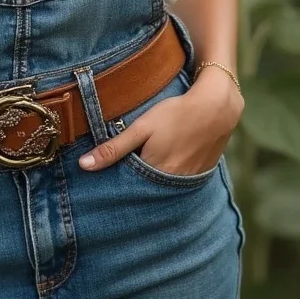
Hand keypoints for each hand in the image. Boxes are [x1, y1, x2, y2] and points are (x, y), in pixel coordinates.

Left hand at [78, 66, 243, 174]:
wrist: (216, 107)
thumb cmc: (175, 114)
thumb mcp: (141, 128)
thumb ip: (113, 148)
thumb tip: (83, 166)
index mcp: (154, 174)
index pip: (128, 189)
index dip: (115, 186)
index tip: (103, 186)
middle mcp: (172, 184)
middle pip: (146, 192)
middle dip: (133, 187)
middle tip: (122, 179)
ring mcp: (188, 181)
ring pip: (162, 188)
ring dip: (151, 184)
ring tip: (144, 171)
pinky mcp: (199, 175)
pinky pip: (179, 184)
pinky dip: (169, 179)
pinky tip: (165, 167)